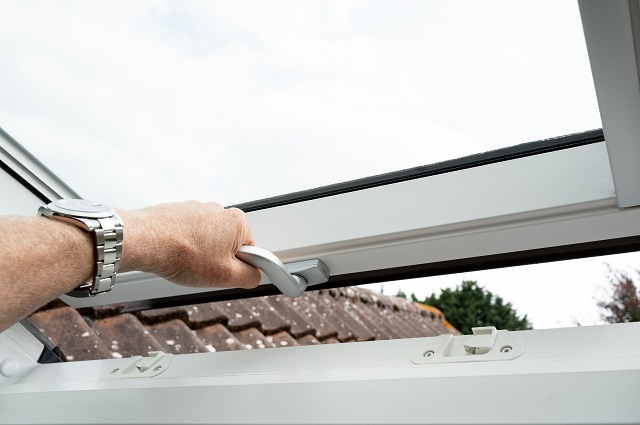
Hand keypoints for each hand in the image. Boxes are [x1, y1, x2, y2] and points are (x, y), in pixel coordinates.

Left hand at [119, 201, 261, 288]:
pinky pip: (187, 234)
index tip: (224, 274)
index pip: (250, 250)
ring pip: (206, 239)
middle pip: (227, 243)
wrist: (145, 240)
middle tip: (203, 271)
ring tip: (185, 263)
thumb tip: (254, 275)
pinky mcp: (178, 212)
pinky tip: (173, 254)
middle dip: (217, 259)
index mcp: (237, 221)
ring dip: (199, 253)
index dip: (238, 267)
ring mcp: (197, 208)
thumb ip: (249, 276)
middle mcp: (219, 210)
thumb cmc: (183, 254)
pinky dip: (183, 245)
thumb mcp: (226, 276)